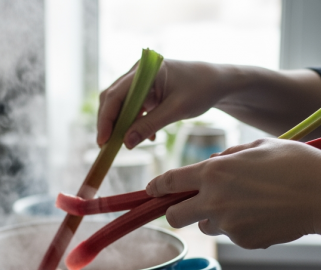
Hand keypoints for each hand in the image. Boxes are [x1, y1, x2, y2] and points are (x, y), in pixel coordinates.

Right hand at [97, 60, 227, 148]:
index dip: (106, 118)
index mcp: (145, 70)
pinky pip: (134, 108)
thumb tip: (126, 143)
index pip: (116, 94)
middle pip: (113, 98)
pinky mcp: (147, 91)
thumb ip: (149, 125)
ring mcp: (142, 81)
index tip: (103, 140)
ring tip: (125, 144)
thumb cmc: (201, 90)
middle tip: (107, 146)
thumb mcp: (176, 110)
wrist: (217, 82)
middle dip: (110, 123)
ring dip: (122, 125)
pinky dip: (135, 123)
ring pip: (122, 105)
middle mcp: (139, 72)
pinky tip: (149, 136)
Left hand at [146, 138, 320, 248]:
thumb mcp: (254, 148)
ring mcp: (228, 224)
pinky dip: (241, 226)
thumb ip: (225, 159)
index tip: (150, 190)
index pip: (169, 182)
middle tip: (187, 206)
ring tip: (246, 203)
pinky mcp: (244, 241)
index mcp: (213, 172)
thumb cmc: (293, 162)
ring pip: (207, 225)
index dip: (156, 187)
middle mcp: (214, 200)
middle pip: (174, 216)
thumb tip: (209, 166)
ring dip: (215, 217)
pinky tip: (264, 214)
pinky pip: (232, 234)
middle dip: (175, 212)